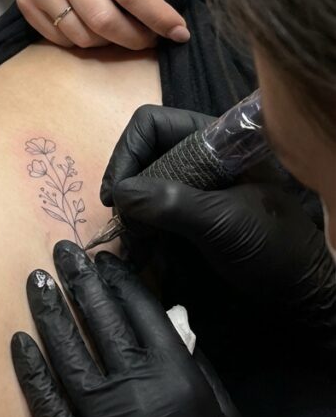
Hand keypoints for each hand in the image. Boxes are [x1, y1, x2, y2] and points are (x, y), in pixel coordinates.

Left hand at [11, 241, 314, 416]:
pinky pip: (44, 402)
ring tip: (36, 280)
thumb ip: (195, 367)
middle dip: (80, 280)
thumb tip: (168, 327)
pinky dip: (29, 369)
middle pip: (99, 321)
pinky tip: (17, 341)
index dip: (120, 281)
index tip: (105, 259)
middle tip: (62, 250)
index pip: (142, 312)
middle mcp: (137, 392)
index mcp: (180, 378)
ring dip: (48, 312)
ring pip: (65, 353)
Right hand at [13, 0, 216, 49]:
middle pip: (103, 18)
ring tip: (130, 34)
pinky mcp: (25, 1)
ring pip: (81, 34)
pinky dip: (85, 42)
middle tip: (154, 38)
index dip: (157, 15)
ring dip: (110, 43)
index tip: (178, 30)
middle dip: (136, 38)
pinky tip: (102, 32)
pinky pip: (60, 38)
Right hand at [100, 104, 335, 336]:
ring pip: (141, 186)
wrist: (297, 292)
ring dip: (128, 215)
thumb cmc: (273, 248)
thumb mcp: (223, 222)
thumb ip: (172, 203)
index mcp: (216, 142)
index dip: (129, 151)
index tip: (118, 193)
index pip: (153, 124)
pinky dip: (137, 232)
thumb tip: (120, 193)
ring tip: (132, 246)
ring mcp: (192, 188)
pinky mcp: (186, 217)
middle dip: (126, 187)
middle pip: (142, 154)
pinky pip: (149, 213)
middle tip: (123, 224)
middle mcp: (199, 158)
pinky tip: (138, 254)